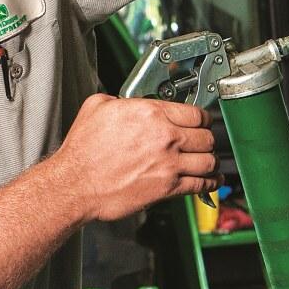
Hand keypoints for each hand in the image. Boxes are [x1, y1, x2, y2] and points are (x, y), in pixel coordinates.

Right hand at [55, 94, 218, 222]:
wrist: (75, 184)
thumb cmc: (82, 150)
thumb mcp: (97, 107)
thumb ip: (120, 100)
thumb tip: (129, 102)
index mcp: (151, 113)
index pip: (195, 112)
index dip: (201, 117)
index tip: (201, 121)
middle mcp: (165, 137)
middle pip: (206, 136)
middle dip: (207, 138)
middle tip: (204, 141)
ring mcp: (169, 164)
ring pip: (209, 160)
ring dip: (211, 160)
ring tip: (209, 160)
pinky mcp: (167, 188)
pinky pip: (201, 184)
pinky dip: (211, 183)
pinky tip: (213, 180)